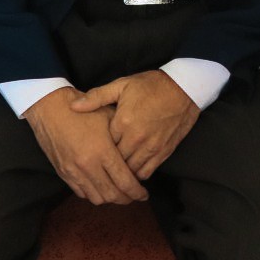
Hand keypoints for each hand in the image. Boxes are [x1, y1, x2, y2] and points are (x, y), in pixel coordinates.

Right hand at [25, 88, 147, 203]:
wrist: (50, 108)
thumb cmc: (82, 110)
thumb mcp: (109, 118)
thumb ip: (123, 139)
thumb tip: (137, 156)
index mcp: (102, 151)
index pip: (125, 181)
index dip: (137, 192)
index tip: (144, 194)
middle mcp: (88, 165)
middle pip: (112, 195)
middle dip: (126, 198)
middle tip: (134, 195)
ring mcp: (74, 171)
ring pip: (96, 198)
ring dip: (110, 199)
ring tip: (118, 192)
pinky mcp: (63, 173)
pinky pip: (81, 193)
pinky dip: (93, 194)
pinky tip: (101, 187)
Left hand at [74, 69, 198, 178]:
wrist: (185, 88)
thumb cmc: (151, 85)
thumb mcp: (122, 85)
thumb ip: (97, 97)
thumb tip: (74, 106)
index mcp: (123, 122)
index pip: (103, 146)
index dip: (95, 150)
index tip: (88, 151)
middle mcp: (136, 139)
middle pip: (115, 162)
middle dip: (106, 166)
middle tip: (97, 167)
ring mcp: (151, 147)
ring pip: (130, 171)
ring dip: (121, 173)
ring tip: (112, 173)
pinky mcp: (164, 152)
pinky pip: (147, 172)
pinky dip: (137, 175)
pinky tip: (131, 172)